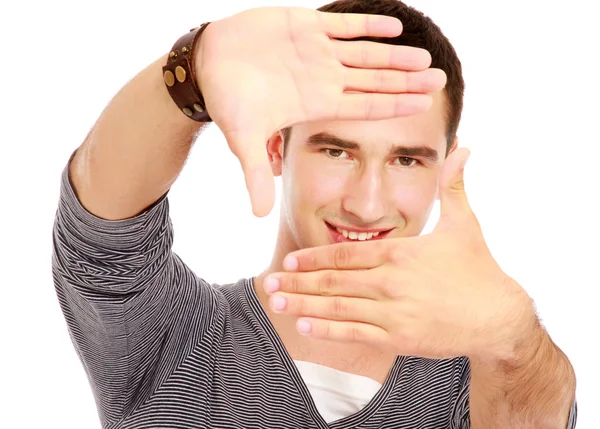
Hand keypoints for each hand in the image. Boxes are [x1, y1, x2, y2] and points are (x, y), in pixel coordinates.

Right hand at [196, 7, 446, 216]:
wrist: (208, 63)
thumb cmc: (226, 99)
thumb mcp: (243, 138)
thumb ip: (255, 173)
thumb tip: (259, 215)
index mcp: (316, 104)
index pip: (364, 106)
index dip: (394, 106)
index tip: (425, 107)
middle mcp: (323, 78)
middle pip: (374, 80)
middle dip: (406, 81)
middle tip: (439, 81)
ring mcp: (317, 52)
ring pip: (366, 53)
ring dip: (395, 55)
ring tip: (424, 58)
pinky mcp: (305, 25)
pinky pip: (344, 25)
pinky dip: (368, 25)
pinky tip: (394, 29)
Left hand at [264, 149, 536, 361]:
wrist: (498, 315)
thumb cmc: (479, 269)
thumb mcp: (465, 223)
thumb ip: (454, 187)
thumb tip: (465, 147)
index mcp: (400, 252)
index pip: (346, 254)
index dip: (314, 256)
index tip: (290, 258)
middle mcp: (391, 281)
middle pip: (333, 280)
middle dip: (298, 281)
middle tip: (270, 281)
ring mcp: (394, 312)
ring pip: (337, 307)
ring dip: (303, 303)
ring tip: (276, 302)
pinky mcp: (399, 338)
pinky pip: (355, 334)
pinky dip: (327, 330)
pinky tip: (303, 325)